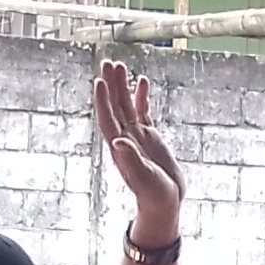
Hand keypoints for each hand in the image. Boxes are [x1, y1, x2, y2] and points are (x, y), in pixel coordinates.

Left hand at [93, 60, 184, 234]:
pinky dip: (141, 96)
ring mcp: (136, 136)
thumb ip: (131, 160)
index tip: (100, 81)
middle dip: (111, 85)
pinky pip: (142, 111)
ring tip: (119, 65)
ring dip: (122, 86)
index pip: (108, 119)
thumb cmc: (154, 194)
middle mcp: (124, 138)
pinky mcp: (149, 137)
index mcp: (120, 147)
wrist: (165, 202)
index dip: (103, 100)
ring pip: (126, 105)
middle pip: (114, 106)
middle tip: (108, 62)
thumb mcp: (144, 178)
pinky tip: (142, 80)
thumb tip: (117, 142)